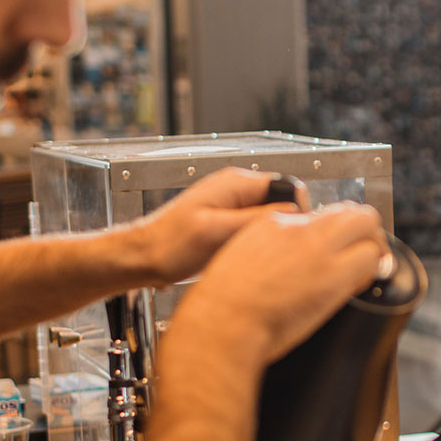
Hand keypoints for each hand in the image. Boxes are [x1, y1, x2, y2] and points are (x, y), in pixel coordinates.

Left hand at [131, 168, 305, 284]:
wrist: (143, 258)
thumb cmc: (171, 246)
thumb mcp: (217, 232)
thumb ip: (256, 219)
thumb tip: (293, 213)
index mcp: (237, 183)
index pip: (289, 187)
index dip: (297, 213)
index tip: (290, 238)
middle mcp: (236, 187)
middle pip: (282, 203)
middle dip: (283, 227)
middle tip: (269, 252)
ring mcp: (231, 203)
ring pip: (269, 218)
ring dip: (267, 238)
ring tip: (250, 256)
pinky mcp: (226, 220)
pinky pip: (254, 228)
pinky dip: (254, 243)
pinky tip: (241, 257)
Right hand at [170, 202, 386, 368]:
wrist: (224, 321)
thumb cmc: (225, 305)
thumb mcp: (240, 260)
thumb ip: (267, 252)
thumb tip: (288, 264)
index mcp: (273, 223)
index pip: (321, 215)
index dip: (336, 233)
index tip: (336, 249)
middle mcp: (299, 228)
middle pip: (352, 211)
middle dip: (364, 231)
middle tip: (364, 253)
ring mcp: (317, 248)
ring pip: (367, 226)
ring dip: (372, 247)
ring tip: (366, 269)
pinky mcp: (332, 274)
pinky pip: (369, 259)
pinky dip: (372, 271)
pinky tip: (360, 285)